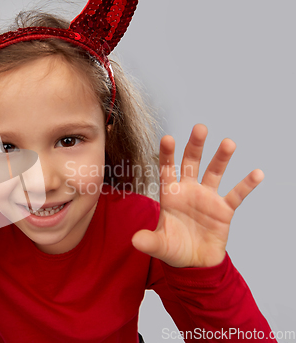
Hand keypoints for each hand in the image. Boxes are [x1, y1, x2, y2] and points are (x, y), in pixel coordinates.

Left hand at [132, 124, 263, 267]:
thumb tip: (135, 241)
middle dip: (195, 146)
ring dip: (221, 158)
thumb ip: (149, 241)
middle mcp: (188, 191)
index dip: (167, 155)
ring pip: (214, 173)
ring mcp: (207, 198)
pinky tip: (257, 173)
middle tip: (200, 128)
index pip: (167, 170)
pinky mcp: (224, 210)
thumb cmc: (173, 249)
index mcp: (170, 195)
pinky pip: (236, 195)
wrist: (194, 264)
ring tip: (228, 143)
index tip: (167, 138)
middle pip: (192, 163)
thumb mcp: (160, 246)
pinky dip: (246, 185)